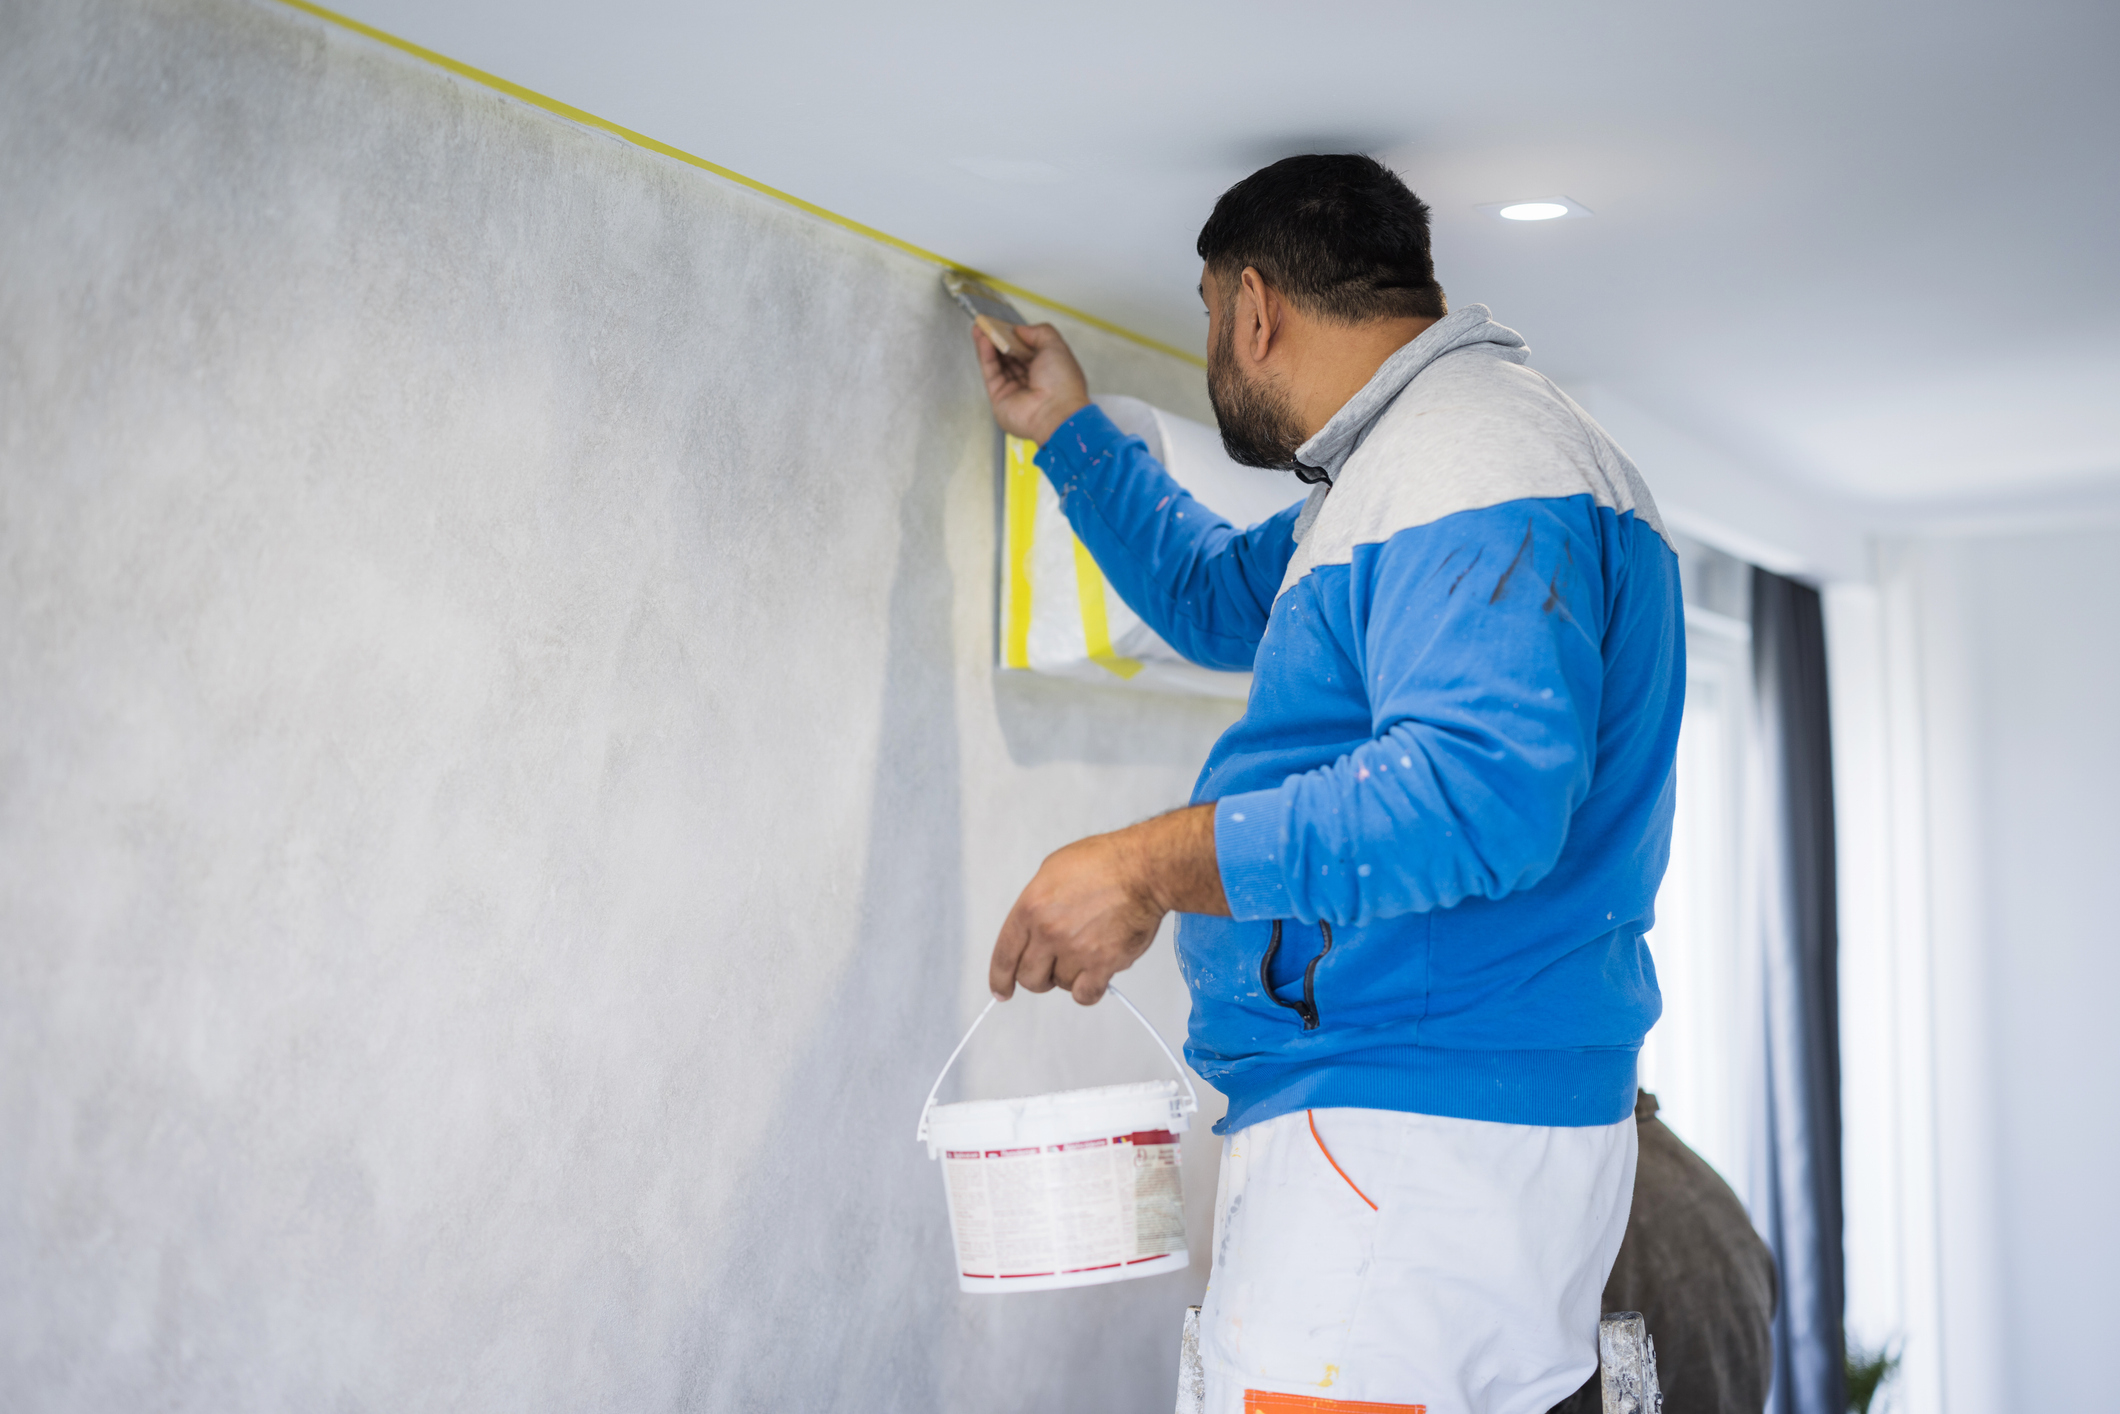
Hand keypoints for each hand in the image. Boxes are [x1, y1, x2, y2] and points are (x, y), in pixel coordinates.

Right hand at [974, 320, 1089, 444]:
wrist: (1055, 413)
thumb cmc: (1063, 384)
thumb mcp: (1056, 346)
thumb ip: (1039, 332)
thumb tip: (1021, 330)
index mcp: (1049, 370)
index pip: (1029, 349)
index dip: (1017, 336)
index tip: (1006, 324)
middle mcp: (1032, 381)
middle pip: (1011, 356)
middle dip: (1000, 339)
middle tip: (989, 323)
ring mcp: (1015, 390)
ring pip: (999, 363)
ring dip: (989, 344)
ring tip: (982, 327)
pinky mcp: (1000, 398)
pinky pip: (991, 372)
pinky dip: (985, 355)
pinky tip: (983, 340)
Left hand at [989, 805, 1227, 1005]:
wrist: (1143, 870)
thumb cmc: (1105, 863)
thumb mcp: (1052, 871)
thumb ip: (1036, 904)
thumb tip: (1033, 928)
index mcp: (1031, 908)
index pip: (1005, 955)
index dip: (1000, 978)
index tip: (1002, 990)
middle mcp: (1049, 932)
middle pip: (1029, 977)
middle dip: (1037, 977)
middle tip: (1050, 968)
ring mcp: (1076, 950)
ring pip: (1060, 984)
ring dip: (1068, 976)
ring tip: (1084, 954)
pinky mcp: (1103, 963)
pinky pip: (1085, 995)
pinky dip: (1088, 990)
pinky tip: (1094, 977)